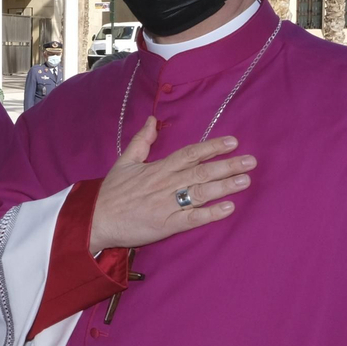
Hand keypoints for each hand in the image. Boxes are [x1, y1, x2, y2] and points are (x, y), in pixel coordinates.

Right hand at [89, 117, 255, 251]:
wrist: (95, 219)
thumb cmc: (110, 192)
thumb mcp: (124, 161)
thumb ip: (141, 141)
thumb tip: (152, 121)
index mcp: (158, 168)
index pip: (190, 153)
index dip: (212, 147)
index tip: (232, 142)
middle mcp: (166, 184)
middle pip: (201, 172)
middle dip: (228, 165)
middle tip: (251, 161)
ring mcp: (167, 205)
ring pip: (201, 192)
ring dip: (225, 186)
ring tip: (245, 180)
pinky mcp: (165, 224)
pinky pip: (192, 218)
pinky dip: (210, 214)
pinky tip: (227, 208)